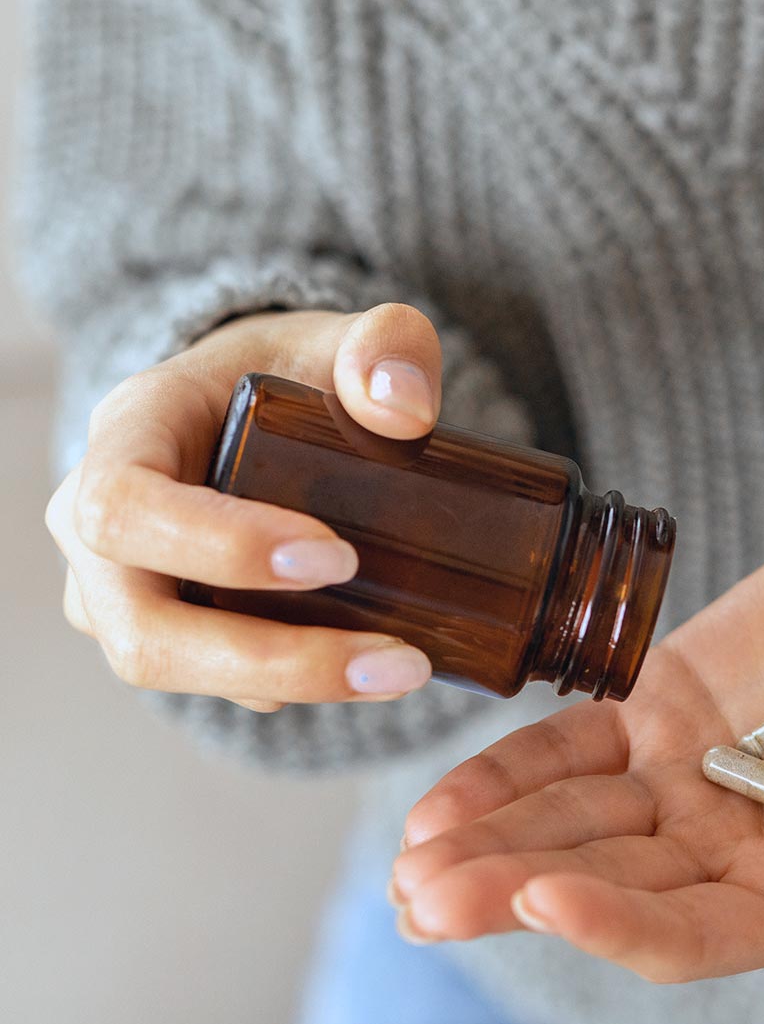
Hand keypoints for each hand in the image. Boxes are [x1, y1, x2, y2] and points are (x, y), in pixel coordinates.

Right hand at [44, 304, 443, 710]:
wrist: (261, 411)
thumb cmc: (292, 370)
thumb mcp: (343, 338)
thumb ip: (386, 348)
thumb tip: (403, 409)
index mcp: (130, 433)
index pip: (127, 505)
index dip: (221, 547)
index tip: (337, 558)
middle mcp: (100, 526)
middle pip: (144, 629)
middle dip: (270, 658)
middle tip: (395, 659)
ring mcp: (123, 589)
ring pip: (175, 670)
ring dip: (292, 684)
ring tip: (403, 671)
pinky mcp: (169, 632)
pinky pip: (216, 681)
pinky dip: (295, 685)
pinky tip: (373, 667)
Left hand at [390, 479, 763, 987]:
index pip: (692, 933)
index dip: (616, 924)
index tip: (539, 900)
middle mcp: (735, 848)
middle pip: (608, 881)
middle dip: (512, 890)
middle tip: (422, 902)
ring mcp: (691, 773)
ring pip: (574, 818)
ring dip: (491, 838)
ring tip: (409, 859)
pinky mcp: (664, 700)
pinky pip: (573, 742)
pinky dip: (510, 767)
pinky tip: (440, 797)